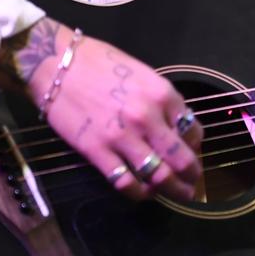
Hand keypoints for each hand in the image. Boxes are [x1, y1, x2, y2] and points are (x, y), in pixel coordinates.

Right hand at [0, 18, 202, 201]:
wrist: (58, 64)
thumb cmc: (101, 62)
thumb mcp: (142, 73)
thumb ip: (160, 100)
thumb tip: (175, 125)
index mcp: (162, 94)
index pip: (192, 130)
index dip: (196, 146)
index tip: (193, 152)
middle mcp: (148, 117)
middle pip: (181, 159)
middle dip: (192, 175)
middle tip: (193, 184)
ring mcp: (123, 137)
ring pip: (158, 176)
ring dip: (172, 189)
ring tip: (177, 194)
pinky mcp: (98, 153)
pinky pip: (125, 183)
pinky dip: (139, 193)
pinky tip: (143, 192)